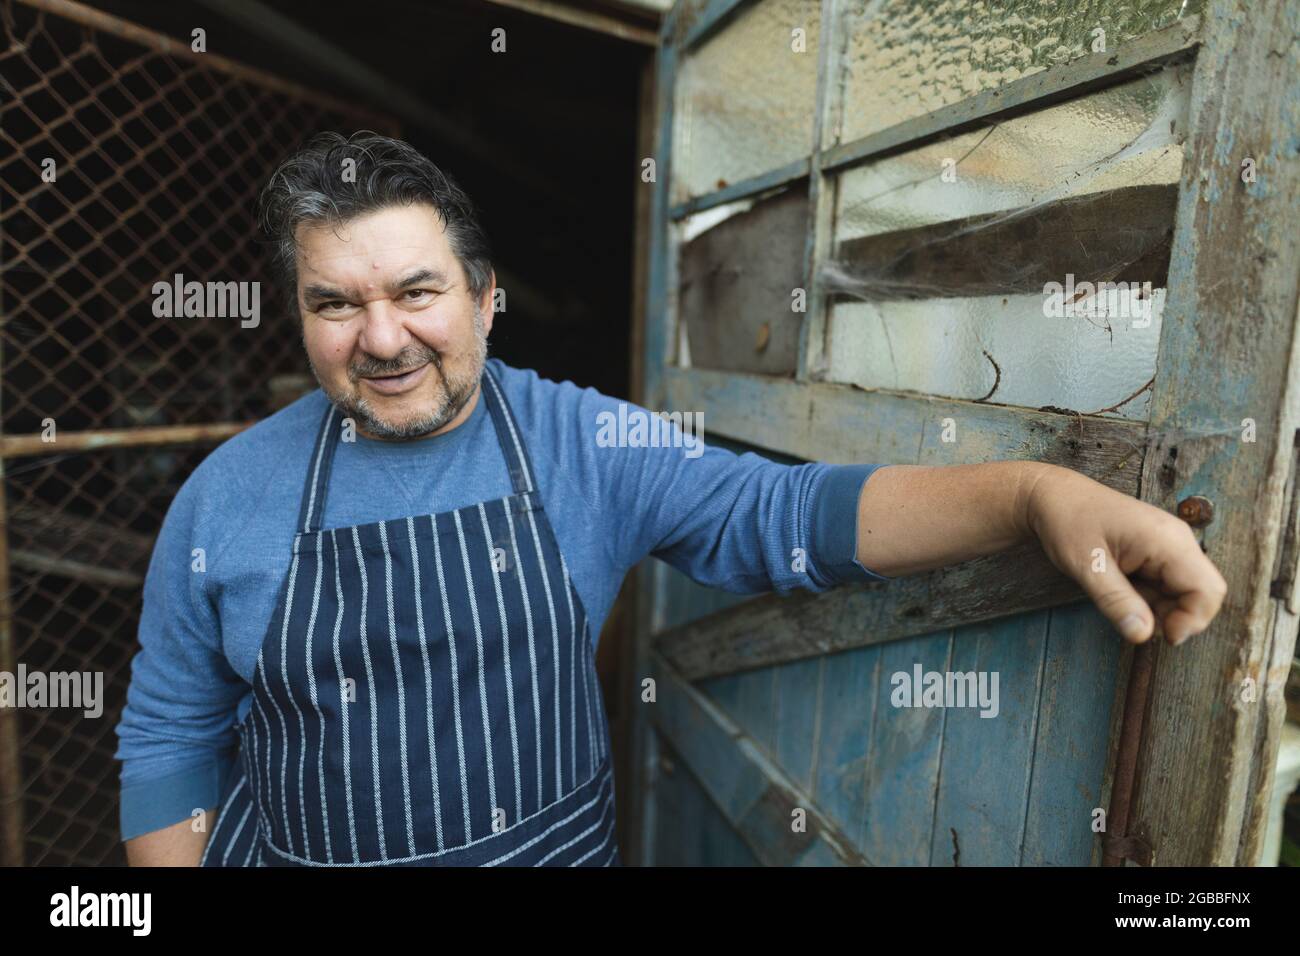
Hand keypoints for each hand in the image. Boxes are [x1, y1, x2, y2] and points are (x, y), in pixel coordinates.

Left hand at [1024, 465, 1227, 644]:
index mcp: (1168, 540)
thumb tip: (1143, 635)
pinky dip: (1149, 598)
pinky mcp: (1158, 553)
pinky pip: (1167, 586)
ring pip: (1184, 593)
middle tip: (1132, 618)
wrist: (1055, 497)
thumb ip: (1116, 601)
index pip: (1208, 590)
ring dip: (1158, 609)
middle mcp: (1177, 541)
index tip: (1160, 636)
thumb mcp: (1086, 566)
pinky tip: (1120, 588)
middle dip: (1175, 617)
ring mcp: (1169, 546)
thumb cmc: (1068, 523)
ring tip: (1118, 595)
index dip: (1192, 621)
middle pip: (1201, 594)